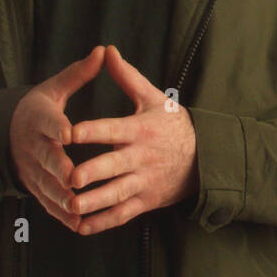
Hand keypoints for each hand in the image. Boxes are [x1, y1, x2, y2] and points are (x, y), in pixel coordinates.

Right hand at [8, 46, 107, 231]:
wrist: (10, 134)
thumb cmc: (41, 109)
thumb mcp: (54, 89)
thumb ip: (79, 74)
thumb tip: (104, 50)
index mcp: (38, 118)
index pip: (47, 121)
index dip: (58, 127)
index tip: (70, 133)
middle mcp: (32, 145)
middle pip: (45, 157)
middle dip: (58, 167)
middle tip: (74, 177)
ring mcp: (32, 169)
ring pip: (45, 184)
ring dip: (60, 196)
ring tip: (77, 205)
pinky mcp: (35, 187)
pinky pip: (47, 203)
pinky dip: (60, 214)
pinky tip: (78, 223)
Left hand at [67, 44, 198, 234]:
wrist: (206, 157)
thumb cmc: (173, 124)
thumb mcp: (153, 98)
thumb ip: (127, 76)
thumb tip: (107, 50)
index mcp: (140, 129)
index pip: (112, 129)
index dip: (92, 131)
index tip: (70, 133)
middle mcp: (141, 157)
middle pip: (113, 166)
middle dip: (92, 173)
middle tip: (70, 178)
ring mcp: (144, 181)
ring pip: (116, 194)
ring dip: (94, 202)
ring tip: (71, 206)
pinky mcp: (146, 200)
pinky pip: (123, 214)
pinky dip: (103, 222)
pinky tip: (81, 227)